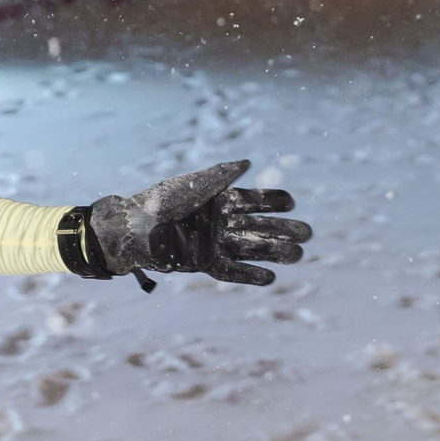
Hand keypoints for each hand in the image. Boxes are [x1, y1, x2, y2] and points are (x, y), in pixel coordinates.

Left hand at [81, 160, 309, 287]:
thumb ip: (220, 175)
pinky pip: (231, 271)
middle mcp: (219, 223)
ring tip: (298, 255)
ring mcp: (213, 244)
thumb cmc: (158, 201)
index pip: (254, 201)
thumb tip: (248, 164)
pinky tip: (271, 276)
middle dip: (284, 230)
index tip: (292, 203)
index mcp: (218, 200)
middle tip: (308, 234)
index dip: (274, 202)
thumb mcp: (191, 184)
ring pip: (251, 249)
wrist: (132, 229)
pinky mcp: (203, 263)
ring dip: (274, 252)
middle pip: (259, 227)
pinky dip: (250, 274)